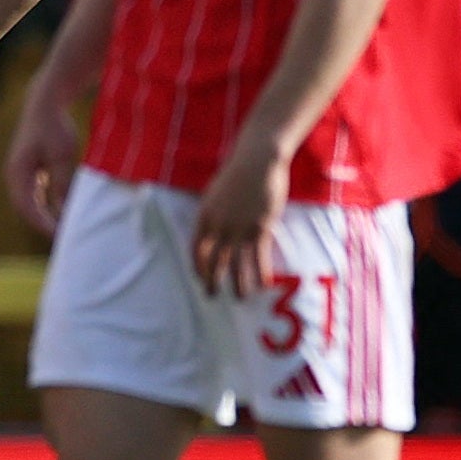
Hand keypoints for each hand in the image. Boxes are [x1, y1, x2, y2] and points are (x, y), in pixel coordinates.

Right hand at [4, 84, 85, 234]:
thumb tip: (65, 210)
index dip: (43, 224)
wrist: (46, 103)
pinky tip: (66, 211)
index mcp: (17, 174)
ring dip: (48, 215)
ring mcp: (23, 174)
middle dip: (45, 224)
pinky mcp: (32, 170)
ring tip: (67, 227)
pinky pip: (39, 194)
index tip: (60, 235)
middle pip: (28, 209)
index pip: (27, 208)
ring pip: (33, 203)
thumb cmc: (53, 127)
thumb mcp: (62, 156)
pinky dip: (50, 204)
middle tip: (65, 237)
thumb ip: (62, 183)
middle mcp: (16, 176)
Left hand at [189, 135, 290, 296]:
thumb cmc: (237, 174)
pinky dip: (261, 272)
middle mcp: (220, 226)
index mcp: (205, 216)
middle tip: (211, 295)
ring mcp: (240, 228)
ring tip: (240, 298)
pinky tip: (263, 284)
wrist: (257, 161)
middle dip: (212, 280)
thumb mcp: (215, 193)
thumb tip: (211, 228)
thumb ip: (212, 213)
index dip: (198, 266)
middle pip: (214, 260)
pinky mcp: (260, 227)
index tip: (200, 278)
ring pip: (237, 264)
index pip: (197, 249)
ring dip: (238, 284)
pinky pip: (259, 256)